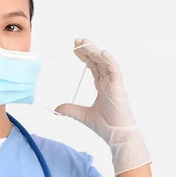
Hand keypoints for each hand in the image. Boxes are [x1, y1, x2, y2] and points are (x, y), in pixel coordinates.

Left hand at [55, 38, 151, 176]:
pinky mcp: (119, 88)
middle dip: (88, 50)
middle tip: (77, 40)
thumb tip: (56, 108)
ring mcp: (114, 84)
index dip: (85, 57)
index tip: (75, 48)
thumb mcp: (82, 115)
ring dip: (95, 51)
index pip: (93, 66)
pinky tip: (101, 52)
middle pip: (98, 61)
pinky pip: (115, 70)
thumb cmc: (106, 125)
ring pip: (105, 62)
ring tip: (84, 42)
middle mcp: (109, 82)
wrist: (117, 136)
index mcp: (102, 86)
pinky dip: (109, 60)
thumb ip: (70, 110)